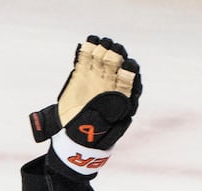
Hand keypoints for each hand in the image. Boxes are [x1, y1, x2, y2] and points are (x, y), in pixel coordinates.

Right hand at [29, 35, 140, 177]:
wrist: (70, 138)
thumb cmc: (90, 136)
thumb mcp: (102, 127)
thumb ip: (110, 114)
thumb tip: (121, 100)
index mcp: (121, 98)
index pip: (131, 81)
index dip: (131, 71)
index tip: (129, 65)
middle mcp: (111, 86)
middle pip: (117, 67)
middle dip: (117, 56)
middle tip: (113, 48)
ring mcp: (96, 79)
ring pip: (102, 60)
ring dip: (102, 50)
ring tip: (100, 42)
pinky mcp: (81, 76)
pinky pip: (85, 60)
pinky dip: (86, 51)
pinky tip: (87, 42)